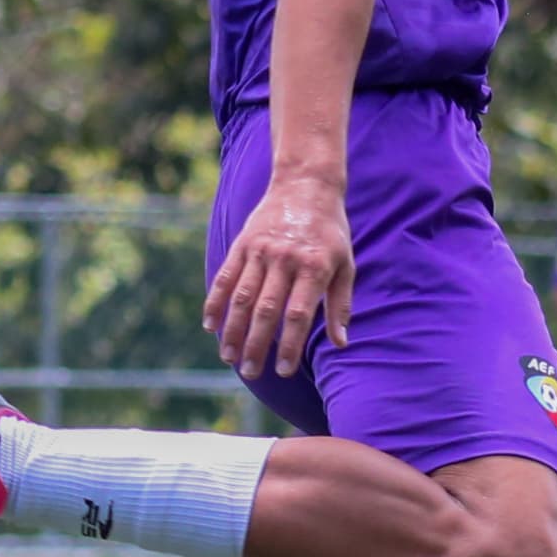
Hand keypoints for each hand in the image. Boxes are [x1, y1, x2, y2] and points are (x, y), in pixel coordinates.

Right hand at [203, 175, 353, 382]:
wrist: (306, 185)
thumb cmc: (331, 232)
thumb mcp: (345, 264)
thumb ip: (340, 304)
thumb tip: (341, 343)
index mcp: (314, 267)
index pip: (298, 315)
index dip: (289, 344)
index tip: (283, 370)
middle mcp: (285, 260)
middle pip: (266, 310)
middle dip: (256, 345)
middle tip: (250, 372)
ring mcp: (260, 251)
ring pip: (242, 297)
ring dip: (233, 330)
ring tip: (228, 357)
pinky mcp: (242, 244)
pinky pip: (225, 277)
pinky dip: (215, 302)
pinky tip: (210, 326)